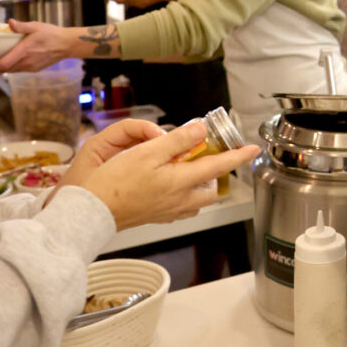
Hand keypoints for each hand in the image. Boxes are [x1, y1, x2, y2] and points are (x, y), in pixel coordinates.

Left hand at [0, 20, 74, 72]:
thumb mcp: (36, 26)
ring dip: (5, 67)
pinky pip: (20, 70)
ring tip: (1, 59)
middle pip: (5, 69)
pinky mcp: (35, 69)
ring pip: (12, 70)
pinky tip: (16, 58)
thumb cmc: (52, 34)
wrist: (67, 45)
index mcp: (24, 51)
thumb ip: (21, 26)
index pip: (3, 63)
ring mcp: (31, 67)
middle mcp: (26, 62)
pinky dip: (14, 67)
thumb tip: (10, 22)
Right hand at [78, 120, 260, 230]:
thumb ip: (178, 140)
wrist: (94, 211)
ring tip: (185, 169)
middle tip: (203, 156)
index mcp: (181, 181)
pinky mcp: (157, 217)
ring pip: (197, 200)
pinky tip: (169, 185)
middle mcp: (181, 200)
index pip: (219, 166)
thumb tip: (200, 129)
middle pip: (211, 189)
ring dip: (199, 185)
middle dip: (214, 174)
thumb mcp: (148, 152)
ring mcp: (169, 211)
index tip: (252, 149)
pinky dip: (184, 195)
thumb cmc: (117, 181)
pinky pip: (181, 207)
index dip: (238, 156)